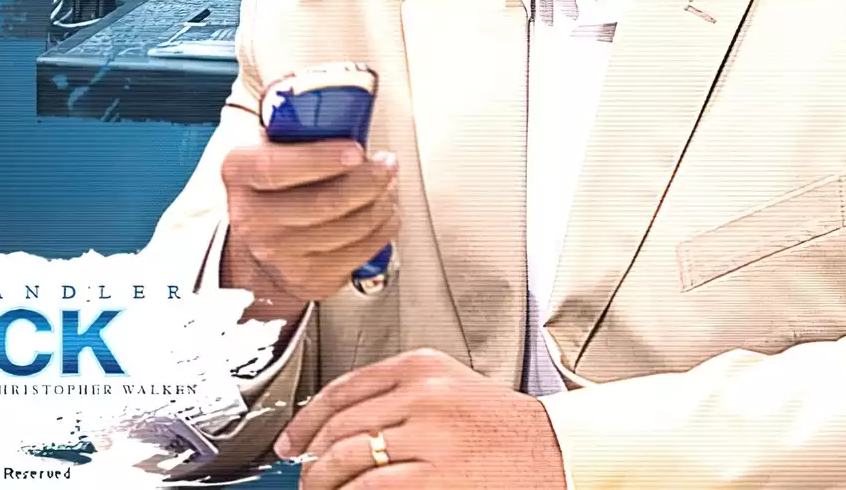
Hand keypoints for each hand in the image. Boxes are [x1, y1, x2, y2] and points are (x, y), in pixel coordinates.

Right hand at [217, 139, 398, 320]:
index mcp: (239, 171)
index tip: (357, 149)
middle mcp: (250, 219)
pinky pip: (359, 253)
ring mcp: (277, 255)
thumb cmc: (280, 178)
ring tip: (389, 183)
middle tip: (388, 163)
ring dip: (382, 202)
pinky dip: (384, 228)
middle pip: (323, 204)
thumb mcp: (274, 143)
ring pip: (348, 229)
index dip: (320, 159)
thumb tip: (352, 105)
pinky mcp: (307, 280)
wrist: (263, 235)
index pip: (276, 168)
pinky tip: (387, 210)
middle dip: (368, 180)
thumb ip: (300, 125)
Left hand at [279, 349, 567, 488]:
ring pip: (346, 461)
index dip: (305, 420)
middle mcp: (423, 396)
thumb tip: (334, 428)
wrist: (553, 452)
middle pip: (338, 427)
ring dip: (322, 483)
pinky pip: (370, 489)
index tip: (291, 442)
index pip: (342, 389)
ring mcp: (429, 438)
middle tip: (302, 476)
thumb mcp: (450, 389)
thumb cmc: (502, 427)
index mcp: (423, 367)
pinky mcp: (434, 478)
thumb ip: (397, 397)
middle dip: (309, 459)